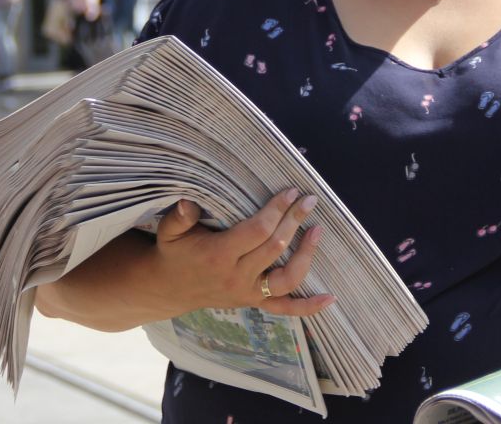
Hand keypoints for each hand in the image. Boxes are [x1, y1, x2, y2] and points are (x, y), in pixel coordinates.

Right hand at [148, 189, 333, 319]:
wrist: (171, 289)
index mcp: (219, 255)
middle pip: (275, 248)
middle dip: (295, 221)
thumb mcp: (170, 232)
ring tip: (318, 230)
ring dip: (307, 255)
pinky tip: (330, 298)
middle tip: (310, 200)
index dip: (277, 210)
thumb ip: (179, 217)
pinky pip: (285, 308)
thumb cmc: (175, 252)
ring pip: (286, 279)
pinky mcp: (255, 302)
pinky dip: (308, 306)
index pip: (257, 231)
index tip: (291, 192)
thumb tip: (189, 202)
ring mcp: (248, 293)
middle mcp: (236, 277)